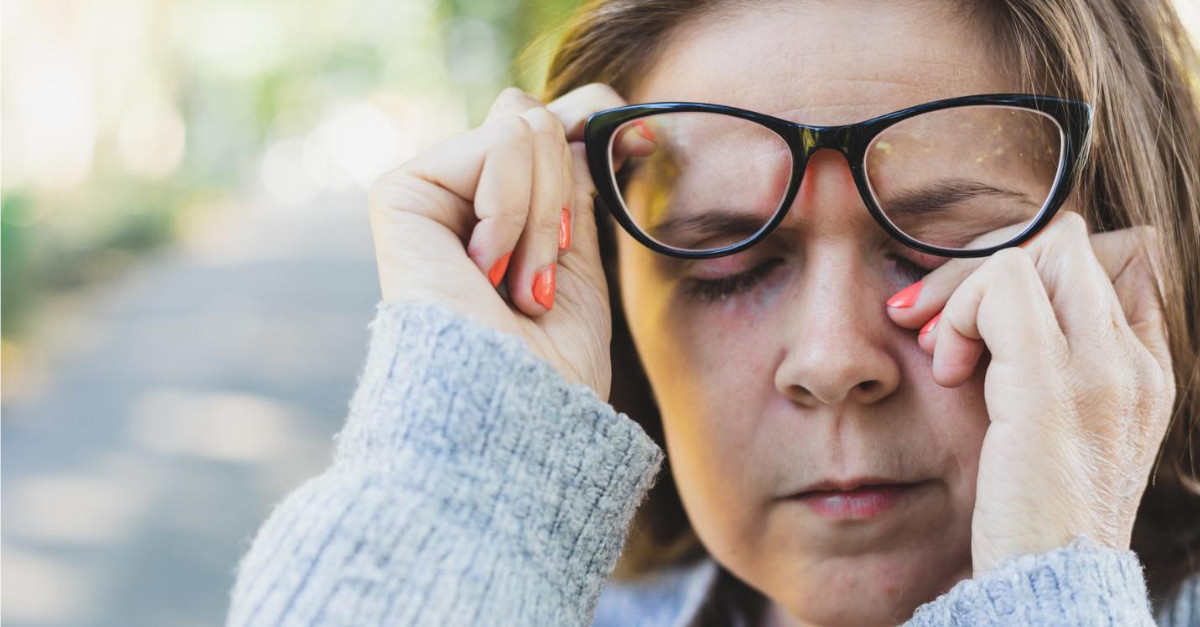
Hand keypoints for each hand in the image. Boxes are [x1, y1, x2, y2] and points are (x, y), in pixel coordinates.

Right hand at [367, 83, 650, 398]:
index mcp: (497, 212)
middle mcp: (458, 197)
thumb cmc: (551, 365)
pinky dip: (515, 213)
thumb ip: (574, 185)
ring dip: (544, 219)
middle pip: (536, 118)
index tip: (644, 142)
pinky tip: (486, 271)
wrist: (513, 416)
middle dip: (565, 199)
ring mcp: (429, 193)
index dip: (595, 120)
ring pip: (524, 127)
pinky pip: (498, 145)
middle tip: (544, 278)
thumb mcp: (579, 259)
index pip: (548, 125)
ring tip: (519, 287)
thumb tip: (596, 115)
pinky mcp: (402, 193)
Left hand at [886, 210, 1175, 575]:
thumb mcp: (1046, 420)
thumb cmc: (1032, 508)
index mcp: (1143, 367)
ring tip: (941, 350)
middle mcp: (1134, 361)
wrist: (1048, 582)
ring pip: (1036, 253)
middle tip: (934, 320)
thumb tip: (982, 300)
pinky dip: (962, 311)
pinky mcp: (1051, 388)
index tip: (983, 312)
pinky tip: (947, 368)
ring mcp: (1101, 371)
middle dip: (987, 266)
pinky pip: (1005, 286)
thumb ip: (1037, 358)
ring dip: (968, 289)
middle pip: (1070, 243)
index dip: (1038, 264)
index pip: (1116, 255)